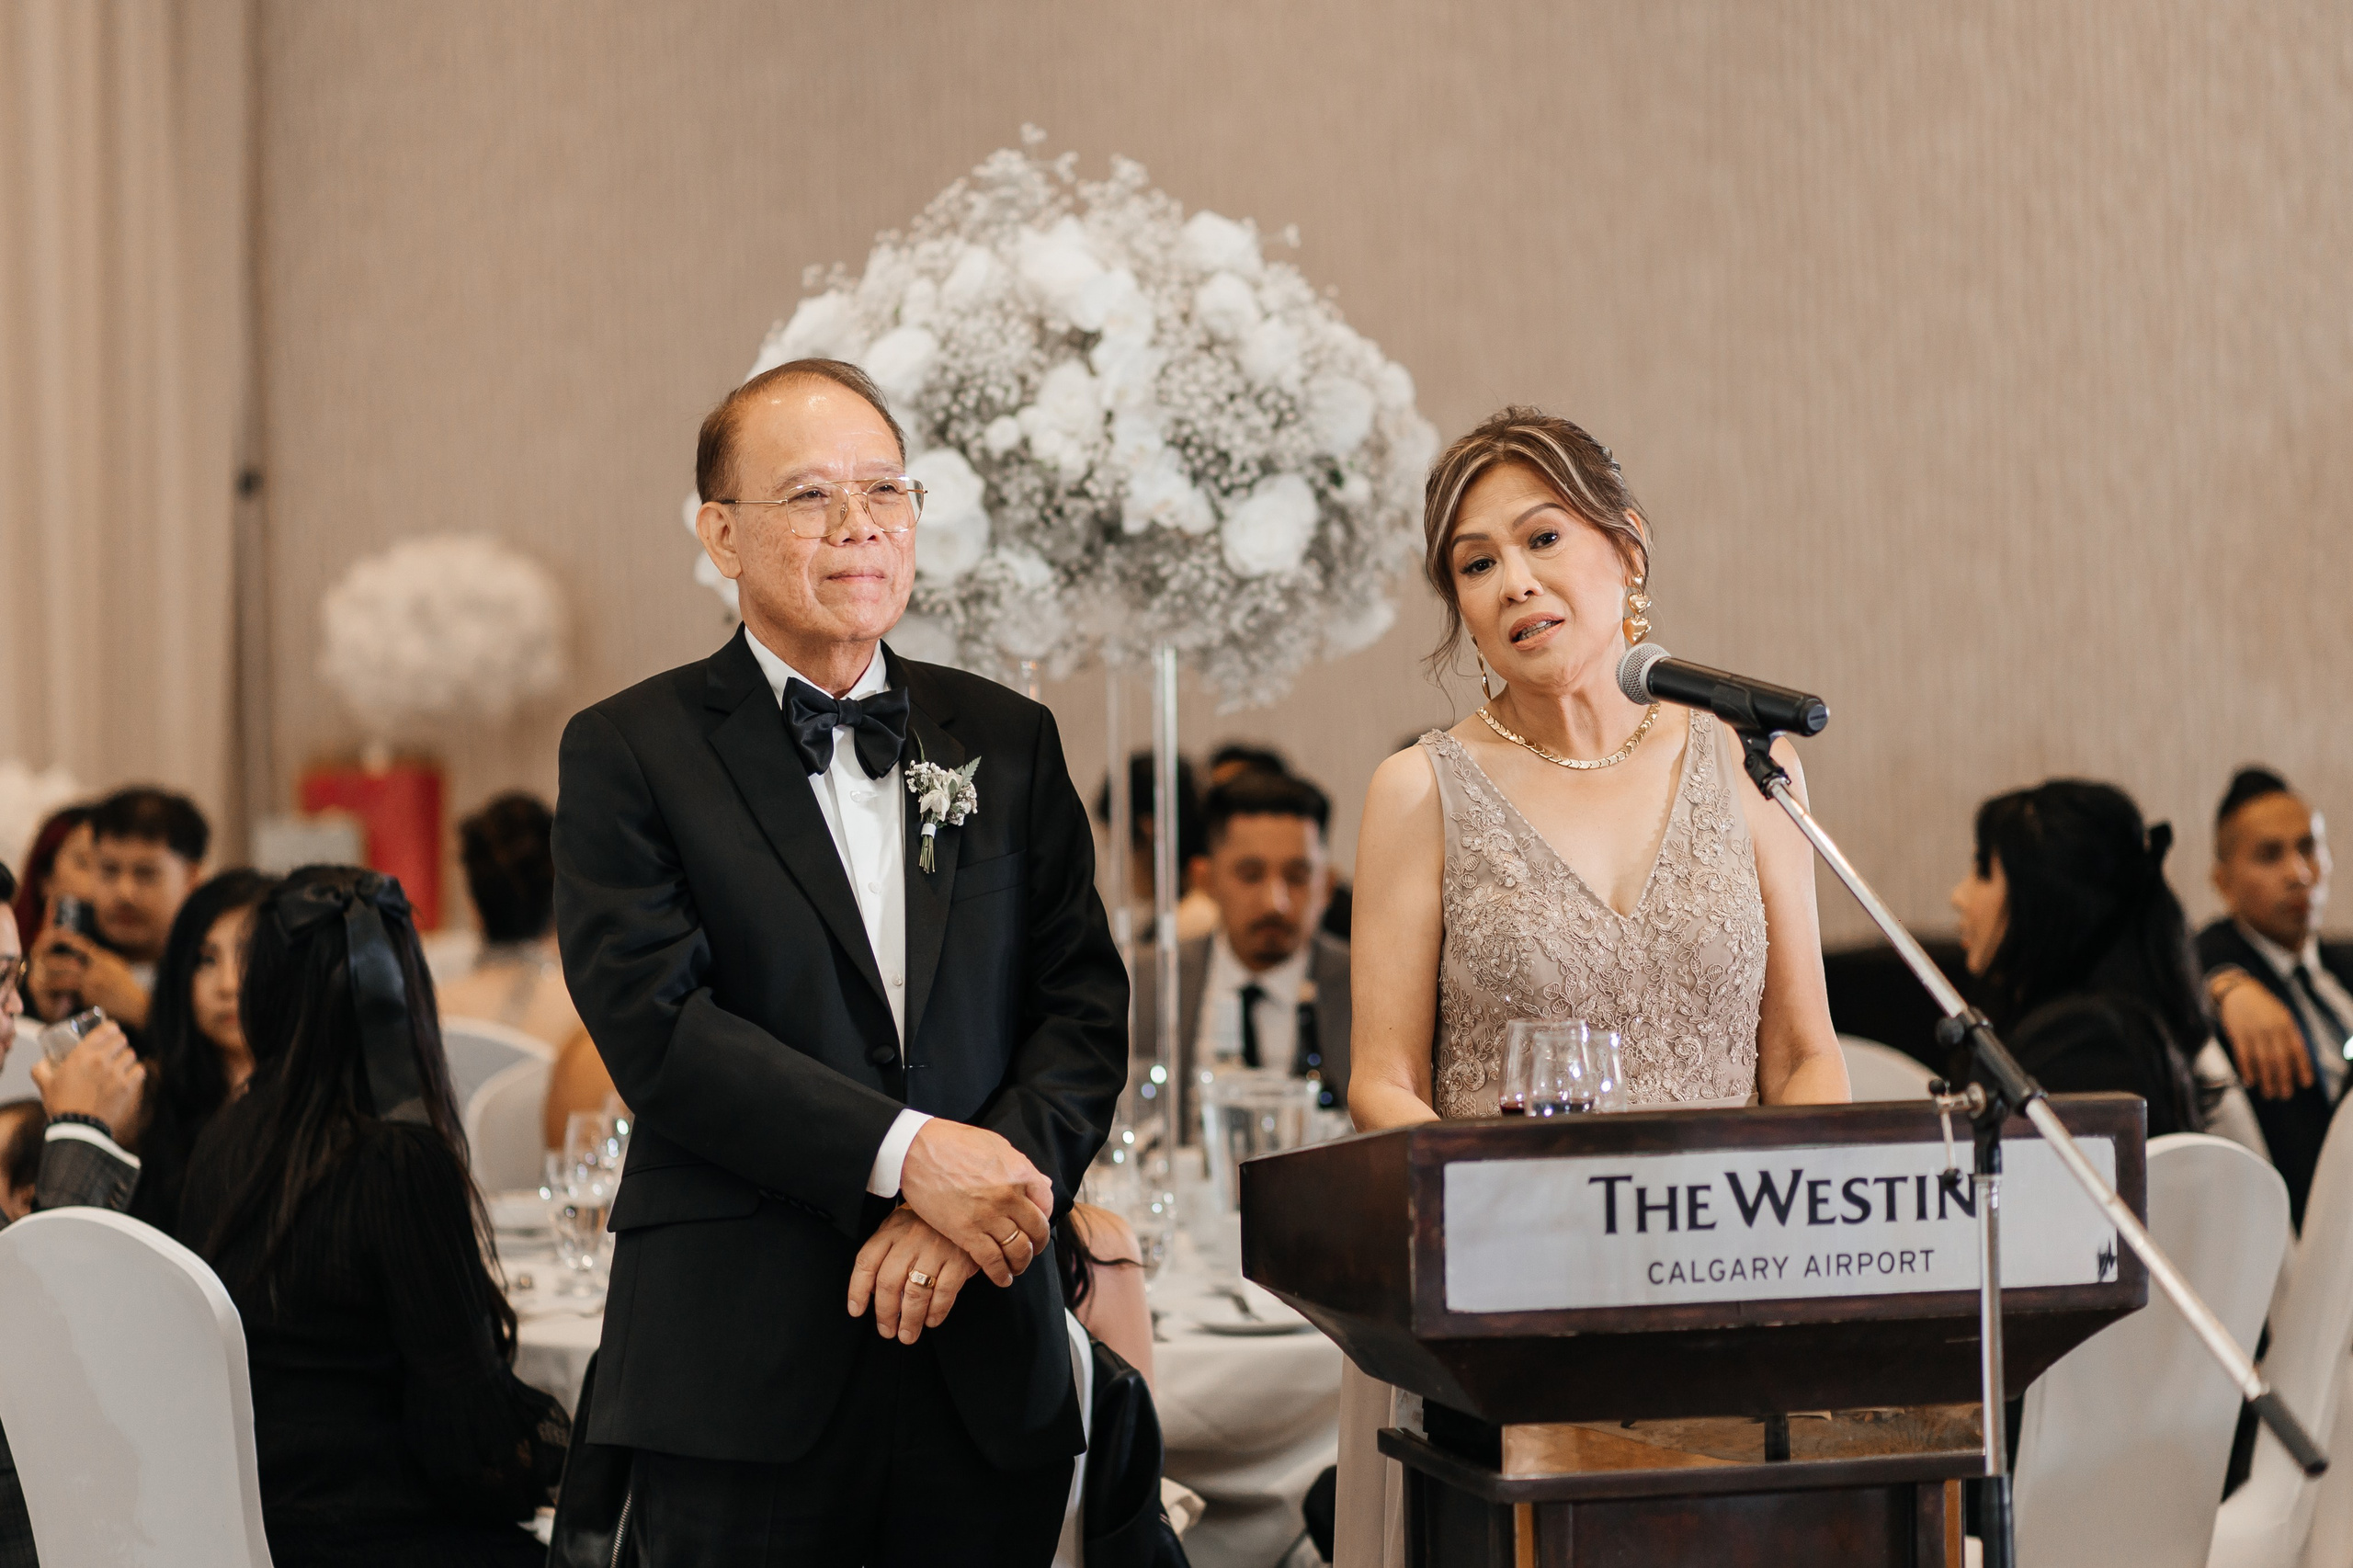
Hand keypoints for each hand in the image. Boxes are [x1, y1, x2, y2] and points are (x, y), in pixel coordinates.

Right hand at [31, 1021, 145, 1134]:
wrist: (77, 1127)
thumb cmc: (61, 1104)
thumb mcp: (45, 1083)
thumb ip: (41, 1068)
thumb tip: (42, 1062)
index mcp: (82, 1055)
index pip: (106, 1029)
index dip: (111, 1028)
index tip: (111, 1030)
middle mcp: (101, 1060)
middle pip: (121, 1040)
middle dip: (119, 1043)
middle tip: (115, 1049)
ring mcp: (116, 1073)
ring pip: (131, 1054)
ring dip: (126, 1058)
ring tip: (121, 1064)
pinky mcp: (128, 1086)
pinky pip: (140, 1070)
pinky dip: (136, 1072)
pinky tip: (130, 1075)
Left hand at [35, 932, 149, 1029]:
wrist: (138, 1005)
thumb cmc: (126, 987)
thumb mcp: (116, 967)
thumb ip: (100, 960)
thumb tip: (84, 953)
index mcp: (104, 958)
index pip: (82, 944)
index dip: (66, 939)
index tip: (52, 937)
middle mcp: (99, 967)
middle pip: (68, 961)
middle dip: (51, 964)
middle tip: (39, 966)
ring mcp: (95, 981)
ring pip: (65, 978)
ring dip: (52, 982)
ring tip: (41, 984)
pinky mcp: (91, 995)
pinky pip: (71, 993)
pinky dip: (62, 995)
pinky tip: (56, 997)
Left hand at [845, 1207, 978, 1343]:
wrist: (964, 1205)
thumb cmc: (928, 1221)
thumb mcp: (899, 1225)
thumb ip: (884, 1252)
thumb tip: (870, 1290)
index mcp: (892, 1230)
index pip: (866, 1262)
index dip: (857, 1290)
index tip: (857, 1310)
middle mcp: (911, 1239)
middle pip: (889, 1283)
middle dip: (885, 1313)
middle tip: (887, 1330)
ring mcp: (936, 1249)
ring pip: (916, 1293)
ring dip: (910, 1320)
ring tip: (907, 1334)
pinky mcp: (959, 1260)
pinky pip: (944, 1293)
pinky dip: (936, 1312)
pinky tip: (931, 1320)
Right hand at [898, 1119, 1052, 1287]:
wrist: (916, 1150)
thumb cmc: (953, 1142)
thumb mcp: (995, 1144)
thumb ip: (1020, 1165)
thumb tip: (1041, 1181)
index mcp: (1019, 1172)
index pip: (1046, 1202)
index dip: (1043, 1217)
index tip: (1036, 1224)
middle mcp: (1009, 1196)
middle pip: (1036, 1230)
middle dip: (1037, 1244)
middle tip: (1031, 1249)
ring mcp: (988, 1216)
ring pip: (1017, 1249)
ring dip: (1021, 1262)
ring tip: (1016, 1266)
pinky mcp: (966, 1232)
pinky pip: (992, 1260)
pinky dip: (1000, 1274)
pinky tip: (1002, 1278)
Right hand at [2217, 977, 2312, 1100]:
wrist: (2238, 991)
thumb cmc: (2263, 1007)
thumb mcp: (2282, 1015)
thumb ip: (2289, 1035)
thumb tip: (2297, 1062)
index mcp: (2286, 1024)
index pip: (2298, 1050)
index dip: (2303, 1068)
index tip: (2305, 1083)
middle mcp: (2271, 1029)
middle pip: (2280, 1059)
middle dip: (2284, 1079)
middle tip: (2285, 1095)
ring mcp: (2254, 1032)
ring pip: (2262, 1061)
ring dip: (2266, 1080)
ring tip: (2269, 1094)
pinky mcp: (2237, 1034)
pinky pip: (2243, 1057)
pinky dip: (2247, 1071)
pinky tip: (2250, 1082)